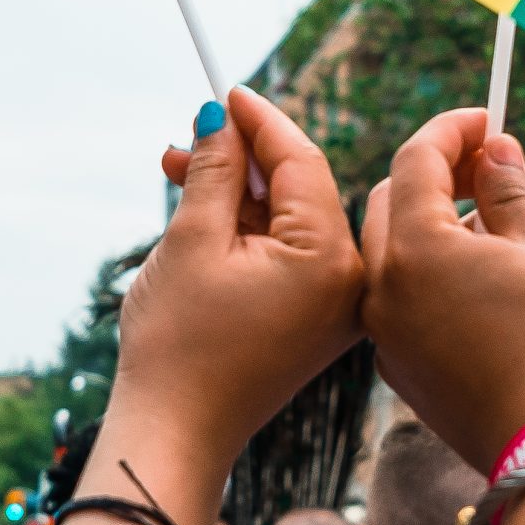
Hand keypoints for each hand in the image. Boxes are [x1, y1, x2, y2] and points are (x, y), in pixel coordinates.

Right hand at [122, 88, 362, 480]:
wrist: (177, 434)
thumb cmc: (179, 344)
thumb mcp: (191, 240)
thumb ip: (213, 171)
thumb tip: (220, 117)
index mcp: (328, 259)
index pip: (301, 162)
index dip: (260, 120)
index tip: (225, 90)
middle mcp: (347, 281)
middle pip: (299, 188)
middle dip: (242, 157)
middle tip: (189, 135)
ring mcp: (334, 306)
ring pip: (289, 220)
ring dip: (239, 192)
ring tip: (180, 172)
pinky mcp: (314, 323)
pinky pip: (289, 255)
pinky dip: (249, 230)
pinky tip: (205, 212)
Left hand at [360, 109, 524, 469]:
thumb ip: (508, 189)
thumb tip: (493, 151)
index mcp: (413, 248)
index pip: (416, 159)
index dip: (454, 129)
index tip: (489, 118)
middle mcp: (382, 288)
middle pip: (392, 201)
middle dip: (439, 173)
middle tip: (493, 169)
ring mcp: (385, 335)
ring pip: (395, 254)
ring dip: (437, 224)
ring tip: (503, 223)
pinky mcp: (401, 371)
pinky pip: (403, 299)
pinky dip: (433, 273)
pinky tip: (485, 278)